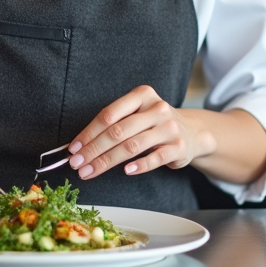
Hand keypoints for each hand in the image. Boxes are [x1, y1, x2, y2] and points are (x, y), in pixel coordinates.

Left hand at [66, 85, 215, 179]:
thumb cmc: (154, 124)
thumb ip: (114, 124)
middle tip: (77, 164)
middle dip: (93, 150)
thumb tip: (80, 145)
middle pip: (118, 131)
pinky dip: (139, 165)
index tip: (73, 148)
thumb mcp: (137, 114)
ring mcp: (169, 128)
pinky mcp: (178, 147)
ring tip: (90, 171)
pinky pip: (155, 158)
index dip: (88, 132)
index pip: (109, 114)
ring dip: (107, 161)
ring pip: (132, 146)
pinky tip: (125, 171)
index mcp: (142, 95)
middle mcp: (157, 109)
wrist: (192, 132)